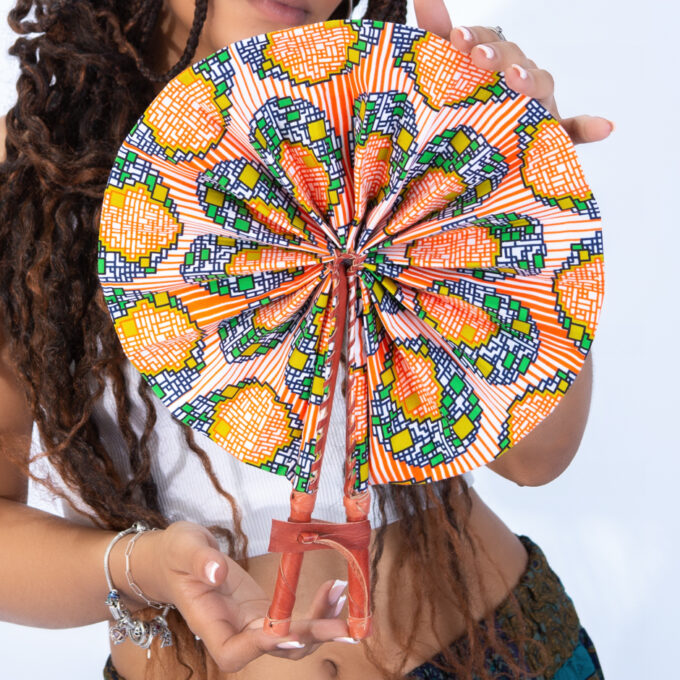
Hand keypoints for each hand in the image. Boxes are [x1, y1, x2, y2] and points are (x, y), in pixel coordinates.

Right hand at [130, 521, 349, 672]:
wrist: (178, 556)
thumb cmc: (175, 553)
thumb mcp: (182, 548)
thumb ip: (199, 561)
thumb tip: (218, 572)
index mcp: (210, 624)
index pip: (236, 651)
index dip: (263, 644)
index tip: (288, 629)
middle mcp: (235, 632)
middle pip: (276, 649)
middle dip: (311, 637)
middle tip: (344, 623)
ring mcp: (253, 624)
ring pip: (292, 640)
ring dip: (322, 625)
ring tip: (344, 597)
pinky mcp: (265, 611)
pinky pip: (295, 619)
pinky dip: (317, 610)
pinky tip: (334, 591)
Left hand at [413, 0, 613, 145]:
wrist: (466, 161)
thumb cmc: (461, 109)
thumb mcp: (442, 74)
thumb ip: (435, 35)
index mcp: (497, 62)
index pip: (489, 41)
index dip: (475, 37)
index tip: (456, 38)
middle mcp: (521, 79)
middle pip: (516, 58)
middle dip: (498, 55)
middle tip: (478, 58)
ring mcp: (540, 106)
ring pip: (541, 86)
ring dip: (532, 81)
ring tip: (517, 81)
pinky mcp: (551, 138)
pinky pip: (573, 133)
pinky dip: (589, 128)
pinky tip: (605, 126)